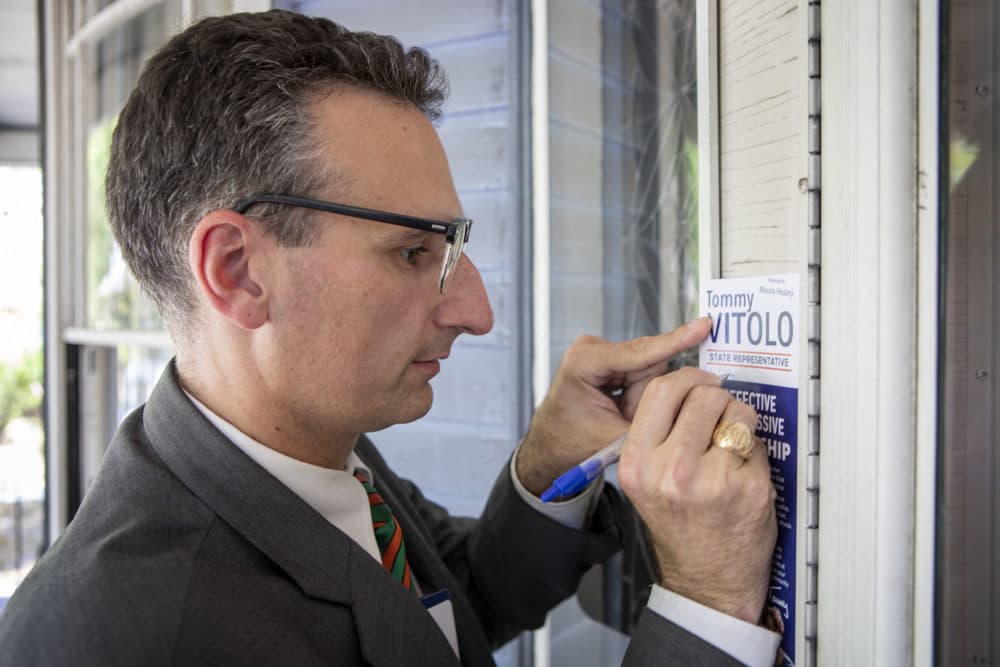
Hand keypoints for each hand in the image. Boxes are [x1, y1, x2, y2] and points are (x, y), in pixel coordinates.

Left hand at [516, 317, 712, 495]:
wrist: (550, 447)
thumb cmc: (571, 443)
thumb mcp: (614, 439)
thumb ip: (651, 422)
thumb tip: (689, 406)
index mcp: (585, 362)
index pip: (641, 352)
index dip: (675, 341)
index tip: (703, 325)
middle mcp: (591, 349)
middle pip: (650, 364)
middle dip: (647, 395)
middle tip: (625, 418)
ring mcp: (600, 352)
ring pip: (650, 371)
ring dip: (641, 399)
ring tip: (618, 416)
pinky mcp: (609, 359)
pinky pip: (642, 374)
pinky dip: (637, 395)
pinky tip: (618, 408)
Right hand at [617, 368, 776, 624]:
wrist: (708, 581)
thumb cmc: (680, 526)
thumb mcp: (646, 481)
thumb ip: (658, 435)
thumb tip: (690, 386)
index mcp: (638, 463)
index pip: (660, 391)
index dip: (686, 378)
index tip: (699, 384)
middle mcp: (669, 470)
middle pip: (702, 394)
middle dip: (716, 398)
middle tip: (719, 415)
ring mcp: (711, 478)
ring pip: (736, 411)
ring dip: (739, 421)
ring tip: (730, 447)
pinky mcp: (748, 487)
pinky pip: (757, 442)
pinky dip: (755, 452)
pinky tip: (743, 476)